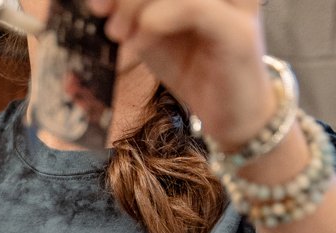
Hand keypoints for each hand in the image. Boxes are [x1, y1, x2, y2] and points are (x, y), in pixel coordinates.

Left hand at [89, 0, 274, 149]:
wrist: (233, 118)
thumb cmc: (196, 74)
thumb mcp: (154, 38)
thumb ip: (133, 15)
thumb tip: (98, 3)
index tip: (96, 4)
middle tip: (104, 17)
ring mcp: (235, 3)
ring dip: (136, 6)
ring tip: (118, 33)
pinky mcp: (239, 30)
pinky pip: (194, 8)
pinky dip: (158, 20)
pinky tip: (140, 41)